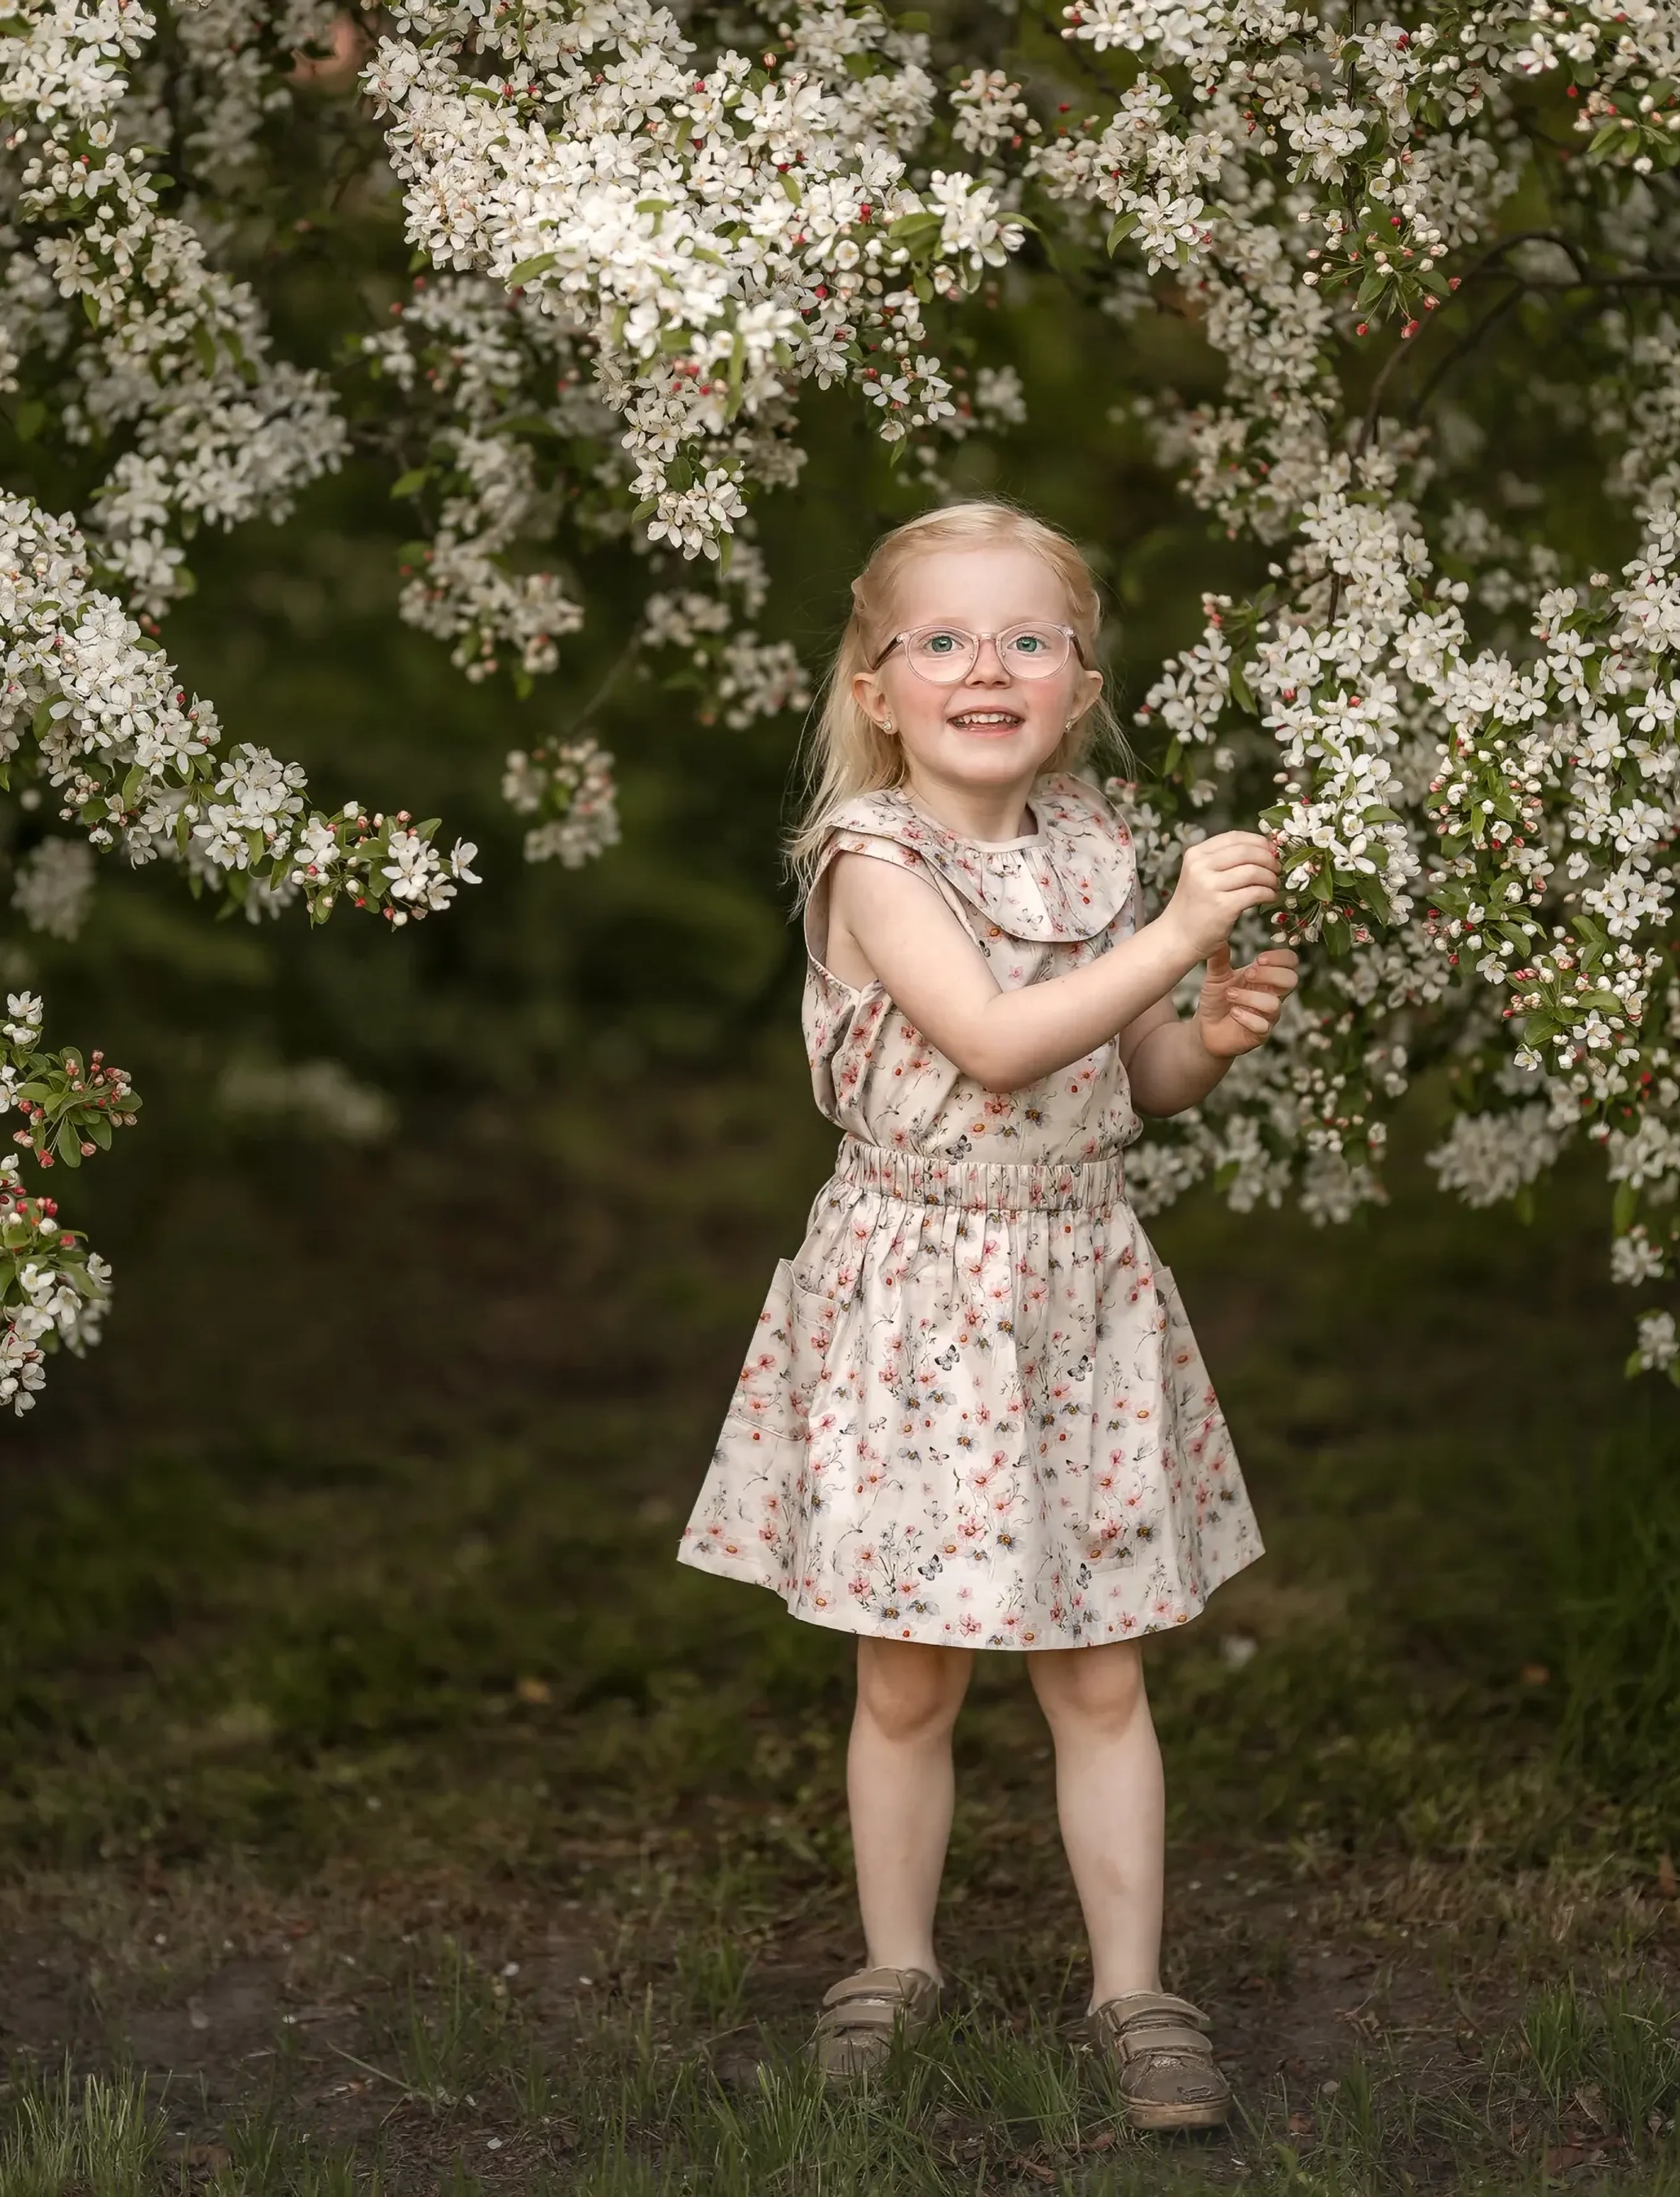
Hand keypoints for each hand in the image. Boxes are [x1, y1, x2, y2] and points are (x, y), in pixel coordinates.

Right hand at [1161, 832, 1279, 963]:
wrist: (1177, 937)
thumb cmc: (1194, 906)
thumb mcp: (1200, 875)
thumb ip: (1223, 860)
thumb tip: (1265, 850)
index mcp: (1196, 854)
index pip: (1234, 837)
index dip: (1258, 841)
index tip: (1271, 850)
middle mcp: (1200, 867)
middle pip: (1247, 852)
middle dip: (1269, 859)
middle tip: (1277, 869)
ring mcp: (1210, 886)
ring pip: (1254, 871)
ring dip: (1271, 877)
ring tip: (1274, 885)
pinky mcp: (1223, 906)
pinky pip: (1256, 892)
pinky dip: (1269, 893)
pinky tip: (1270, 896)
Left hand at [1194, 944, 1298, 1059]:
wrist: (1205, 1029)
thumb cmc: (1216, 1001)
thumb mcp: (1215, 976)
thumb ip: (1220, 958)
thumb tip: (1219, 935)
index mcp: (1266, 977)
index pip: (1290, 963)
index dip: (1280, 958)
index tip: (1259, 959)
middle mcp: (1272, 995)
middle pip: (1292, 980)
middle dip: (1270, 975)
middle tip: (1247, 975)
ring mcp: (1268, 1016)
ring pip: (1274, 1004)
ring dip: (1250, 997)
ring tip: (1230, 995)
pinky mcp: (1260, 1034)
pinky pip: (1263, 1026)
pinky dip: (1246, 1017)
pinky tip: (1233, 1013)